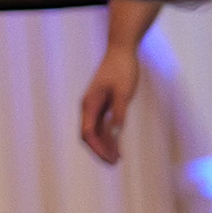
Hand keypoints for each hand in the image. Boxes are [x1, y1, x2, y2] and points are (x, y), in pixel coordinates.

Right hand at [78, 44, 141, 164]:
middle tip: (114, 163)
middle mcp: (89, 106)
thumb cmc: (122, 69)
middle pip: (89, 135)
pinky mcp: (103, 102)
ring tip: (117, 158)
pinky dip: (108, 135)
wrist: (121, 49)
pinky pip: (102, 123)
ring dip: (105, 145)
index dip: (98, 149)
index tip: (110, 160)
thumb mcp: (123, 93)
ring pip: (95, 131)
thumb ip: (118, 115)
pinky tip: (117, 143)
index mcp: (90, 104)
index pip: (88, 134)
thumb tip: (113, 136)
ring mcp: (95, 104)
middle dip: (99, 151)